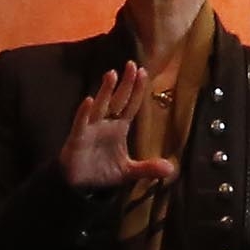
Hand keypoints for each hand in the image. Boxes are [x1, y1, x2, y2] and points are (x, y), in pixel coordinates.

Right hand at [61, 61, 172, 195]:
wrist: (79, 185)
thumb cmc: (103, 171)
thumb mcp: (128, 171)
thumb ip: (147, 168)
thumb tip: (171, 170)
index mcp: (119, 128)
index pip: (131, 105)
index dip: (137, 90)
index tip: (144, 72)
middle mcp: (106, 124)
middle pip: (117, 100)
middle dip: (125, 84)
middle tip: (131, 64)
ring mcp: (91, 129)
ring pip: (100, 107)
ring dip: (105, 91)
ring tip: (112, 74)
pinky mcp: (77, 139)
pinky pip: (81, 123)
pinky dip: (84, 113)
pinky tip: (88, 100)